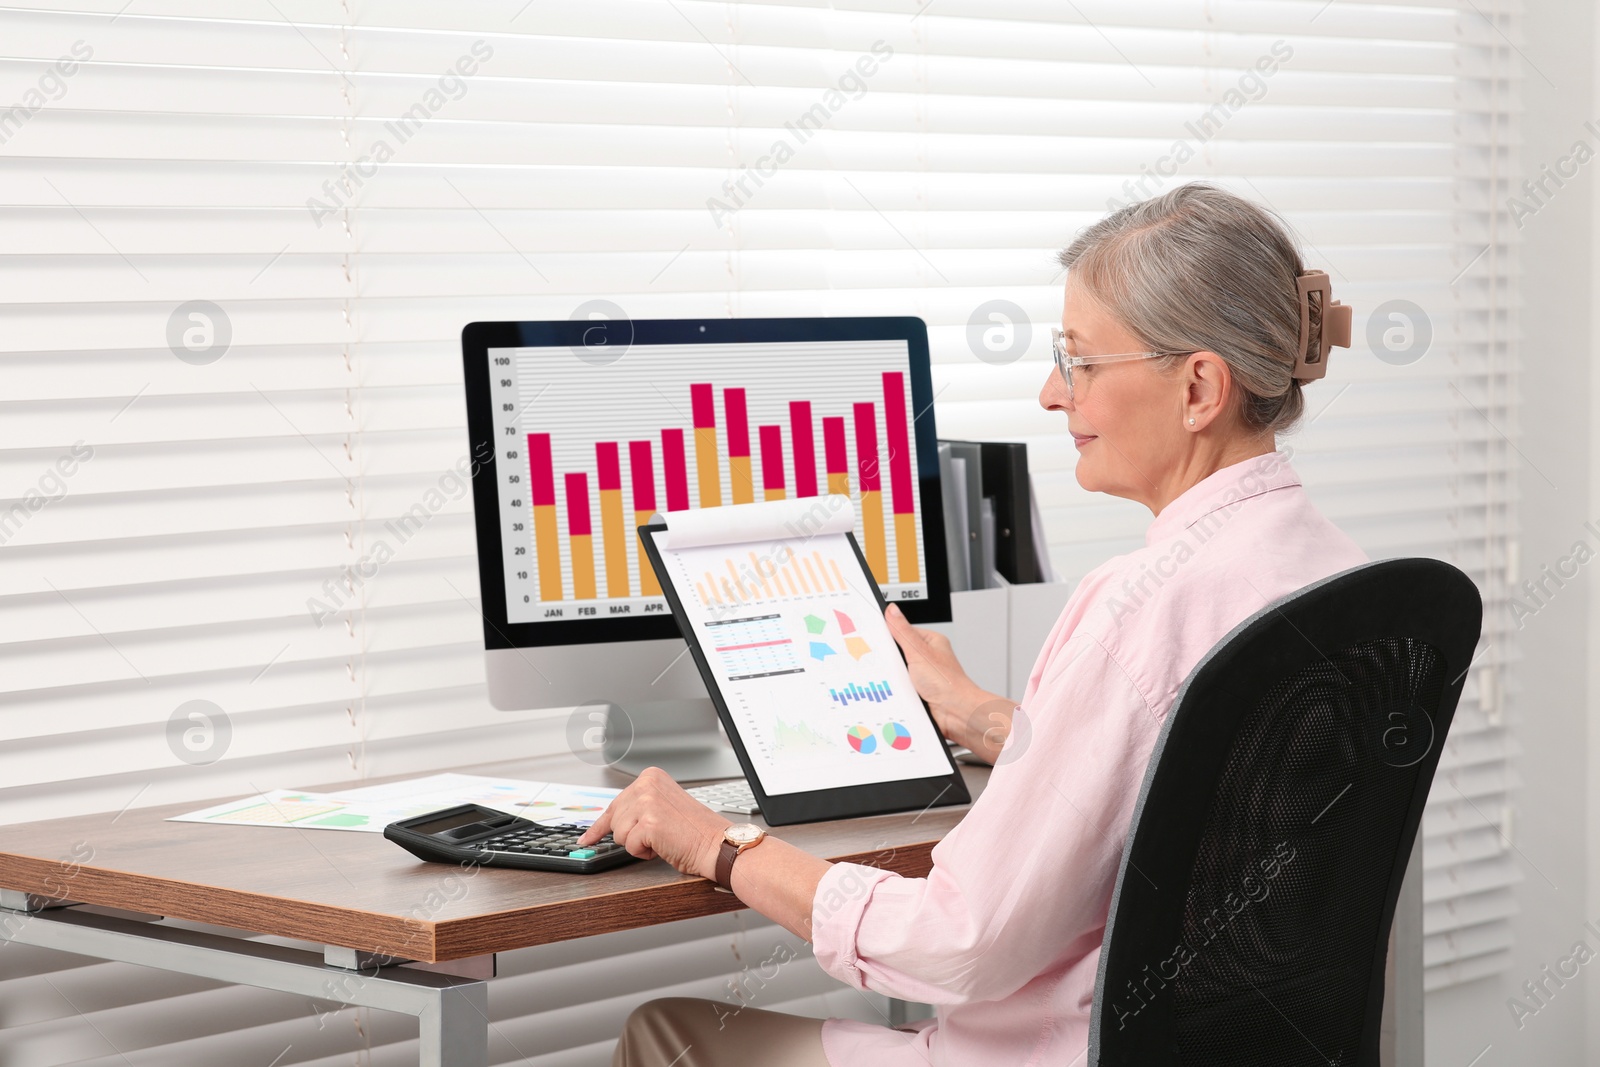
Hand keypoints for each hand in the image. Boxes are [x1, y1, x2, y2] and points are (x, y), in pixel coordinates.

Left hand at [574, 767, 731, 880]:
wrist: (716, 844)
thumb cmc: (695, 831)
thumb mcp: (663, 807)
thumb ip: (639, 807)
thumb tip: (609, 824)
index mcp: (651, 777)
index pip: (614, 803)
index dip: (600, 825)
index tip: (586, 838)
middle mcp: (647, 784)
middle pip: (615, 820)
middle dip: (632, 835)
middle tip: (656, 837)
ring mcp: (647, 802)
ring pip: (620, 834)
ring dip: (639, 844)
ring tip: (664, 838)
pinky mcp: (648, 822)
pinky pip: (630, 846)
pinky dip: (646, 853)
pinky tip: (664, 844)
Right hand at [884, 602, 1007, 753]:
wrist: (956, 712)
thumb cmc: (948, 683)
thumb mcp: (919, 652)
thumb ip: (903, 631)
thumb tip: (892, 611)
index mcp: (931, 642)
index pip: (903, 631)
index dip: (889, 634)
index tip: (875, 637)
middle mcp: (928, 657)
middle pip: (898, 652)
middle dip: (891, 659)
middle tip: (889, 662)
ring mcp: (923, 675)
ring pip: (898, 671)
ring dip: (895, 677)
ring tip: (899, 679)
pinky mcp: (918, 690)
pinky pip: (900, 686)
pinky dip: (897, 689)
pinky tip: (898, 691)